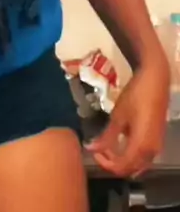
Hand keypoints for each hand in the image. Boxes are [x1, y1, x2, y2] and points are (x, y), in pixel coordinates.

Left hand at [85, 56, 169, 177]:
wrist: (155, 80)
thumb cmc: (135, 95)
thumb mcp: (118, 115)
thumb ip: (106, 136)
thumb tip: (91, 148)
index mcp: (141, 146)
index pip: (121, 167)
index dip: (104, 163)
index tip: (93, 152)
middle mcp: (151, 152)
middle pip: (130, 169)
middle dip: (112, 163)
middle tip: (98, 150)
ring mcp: (157, 147)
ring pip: (137, 165)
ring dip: (122, 161)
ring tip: (107, 147)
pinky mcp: (157, 140)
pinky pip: (143, 158)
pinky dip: (130, 156)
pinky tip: (119, 143)